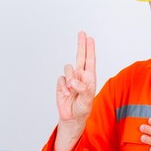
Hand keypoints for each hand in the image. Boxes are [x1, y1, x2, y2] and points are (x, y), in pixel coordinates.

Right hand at [54, 31, 95, 150]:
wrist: (71, 117)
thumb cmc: (83, 108)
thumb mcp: (87, 100)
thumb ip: (83, 89)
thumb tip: (75, 80)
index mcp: (89, 77)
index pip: (90, 60)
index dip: (90, 49)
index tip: (90, 38)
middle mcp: (80, 75)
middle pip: (80, 56)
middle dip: (81, 44)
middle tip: (82, 33)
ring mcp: (70, 79)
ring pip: (68, 68)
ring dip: (70, 78)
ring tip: (72, 90)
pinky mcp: (61, 83)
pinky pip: (61, 79)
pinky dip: (63, 86)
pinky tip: (66, 93)